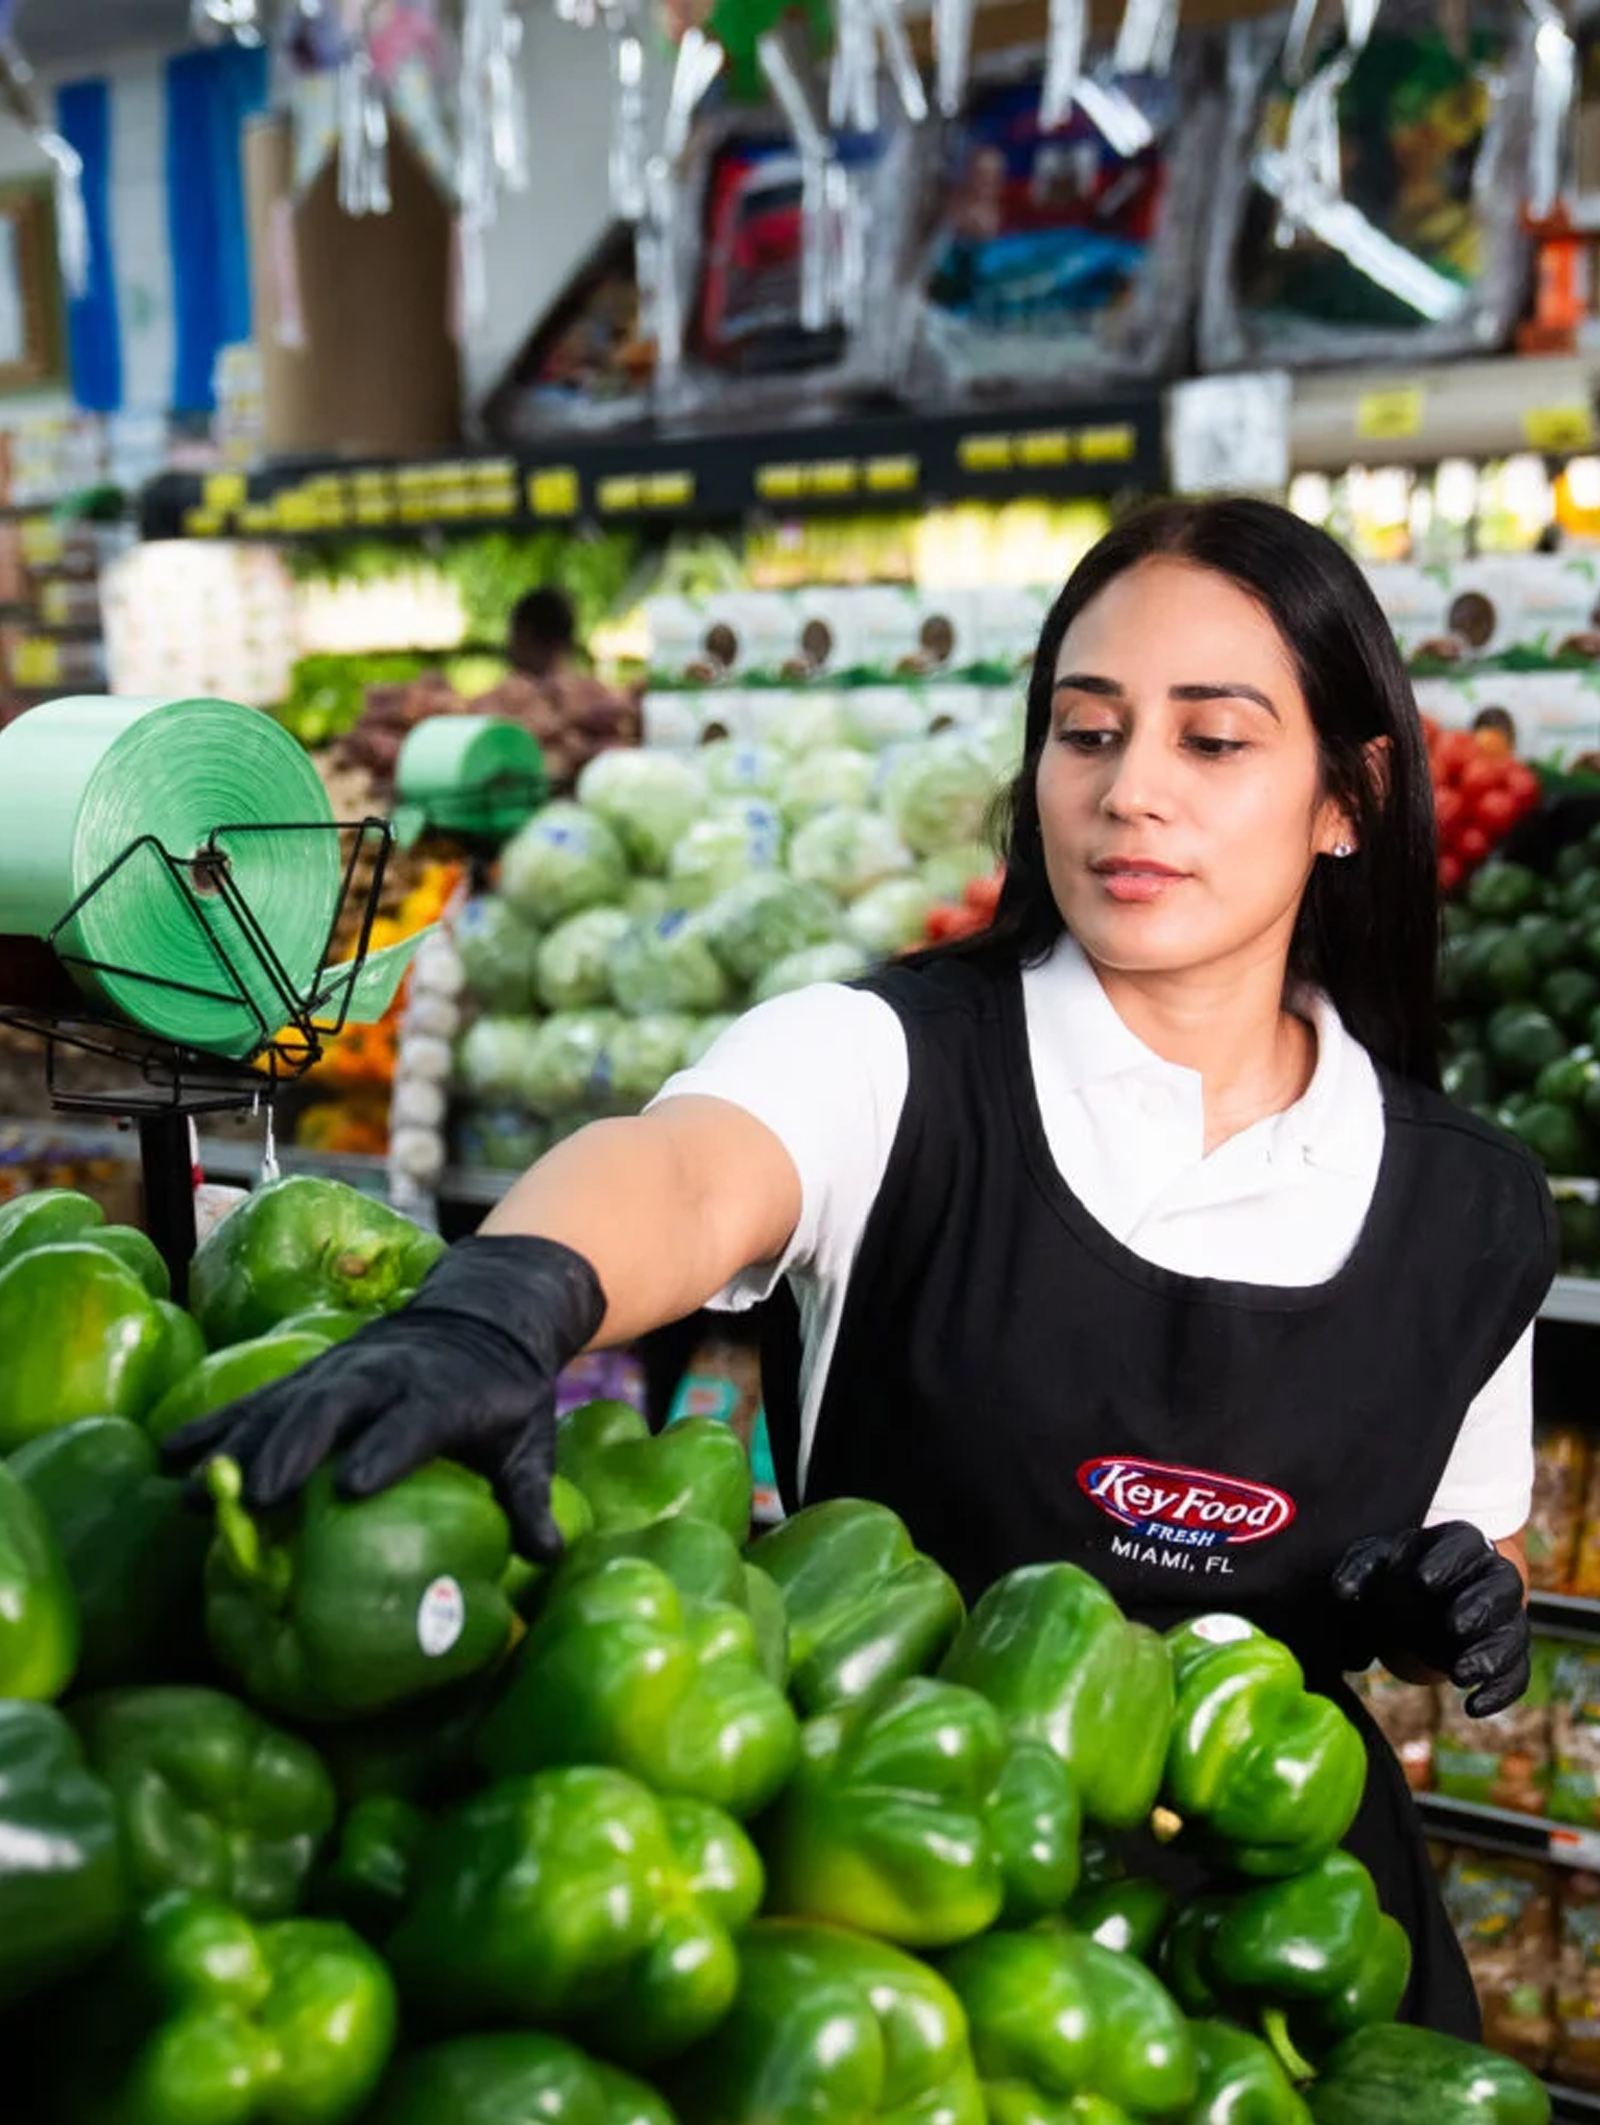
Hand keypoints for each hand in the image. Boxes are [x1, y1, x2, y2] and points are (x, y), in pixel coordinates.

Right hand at [161, 1234, 605, 1561]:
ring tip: (194, 1491)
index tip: (353, 1486)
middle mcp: (386, 1375)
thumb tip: (547, 1556)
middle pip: (335, 1406)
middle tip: (259, 1495)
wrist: (482, 1314)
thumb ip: (529, 1497)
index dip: (386, 1449)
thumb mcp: (526, 1440)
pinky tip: (169, 1457)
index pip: (414, 1420)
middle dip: (295, 1447)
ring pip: (284, 1403)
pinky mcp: (310, 1375)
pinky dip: (212, 1425)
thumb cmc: (504, 1393)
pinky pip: (255, 1400)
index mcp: (445, 1393)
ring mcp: (341, 1372)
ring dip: (238, 1445)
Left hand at [1331, 1522, 1528, 1718]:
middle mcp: (1491, 1577)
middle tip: (1454, 1626)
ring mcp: (1504, 1617)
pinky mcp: (1506, 1652)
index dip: (1448, 1560)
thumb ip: (1359, 1569)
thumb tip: (1342, 1592)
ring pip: (1515, 1633)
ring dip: (1492, 1655)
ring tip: (1460, 1674)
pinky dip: (1499, 1692)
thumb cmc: (1399, 1571)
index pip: (1466, 1542)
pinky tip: (1473, 1707)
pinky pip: (1517, 1673)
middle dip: (1479, 1607)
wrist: (1423, 1598)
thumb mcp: (1376, 1561)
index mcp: (1460, 1544)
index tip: (1422, 1580)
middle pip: (1500, 1587)